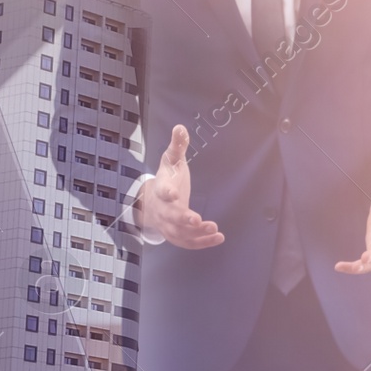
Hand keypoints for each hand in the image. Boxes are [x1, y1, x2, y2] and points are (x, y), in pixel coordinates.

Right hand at [139, 125, 223, 248]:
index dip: (166, 193)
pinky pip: (188, 242)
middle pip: (170, 216)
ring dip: (196, 234)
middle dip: (183, 219)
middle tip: (196, 220)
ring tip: (215, 230)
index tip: (173, 194)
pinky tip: (218, 238)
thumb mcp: (171, 160)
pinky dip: (202, 243)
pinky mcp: (177, 234)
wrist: (151, 201)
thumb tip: (180, 127)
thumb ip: (177, 145)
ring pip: (180, 233)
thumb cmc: (167, 177)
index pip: (161, 191)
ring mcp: (168, 224)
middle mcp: (163, 209)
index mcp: (160, 188)